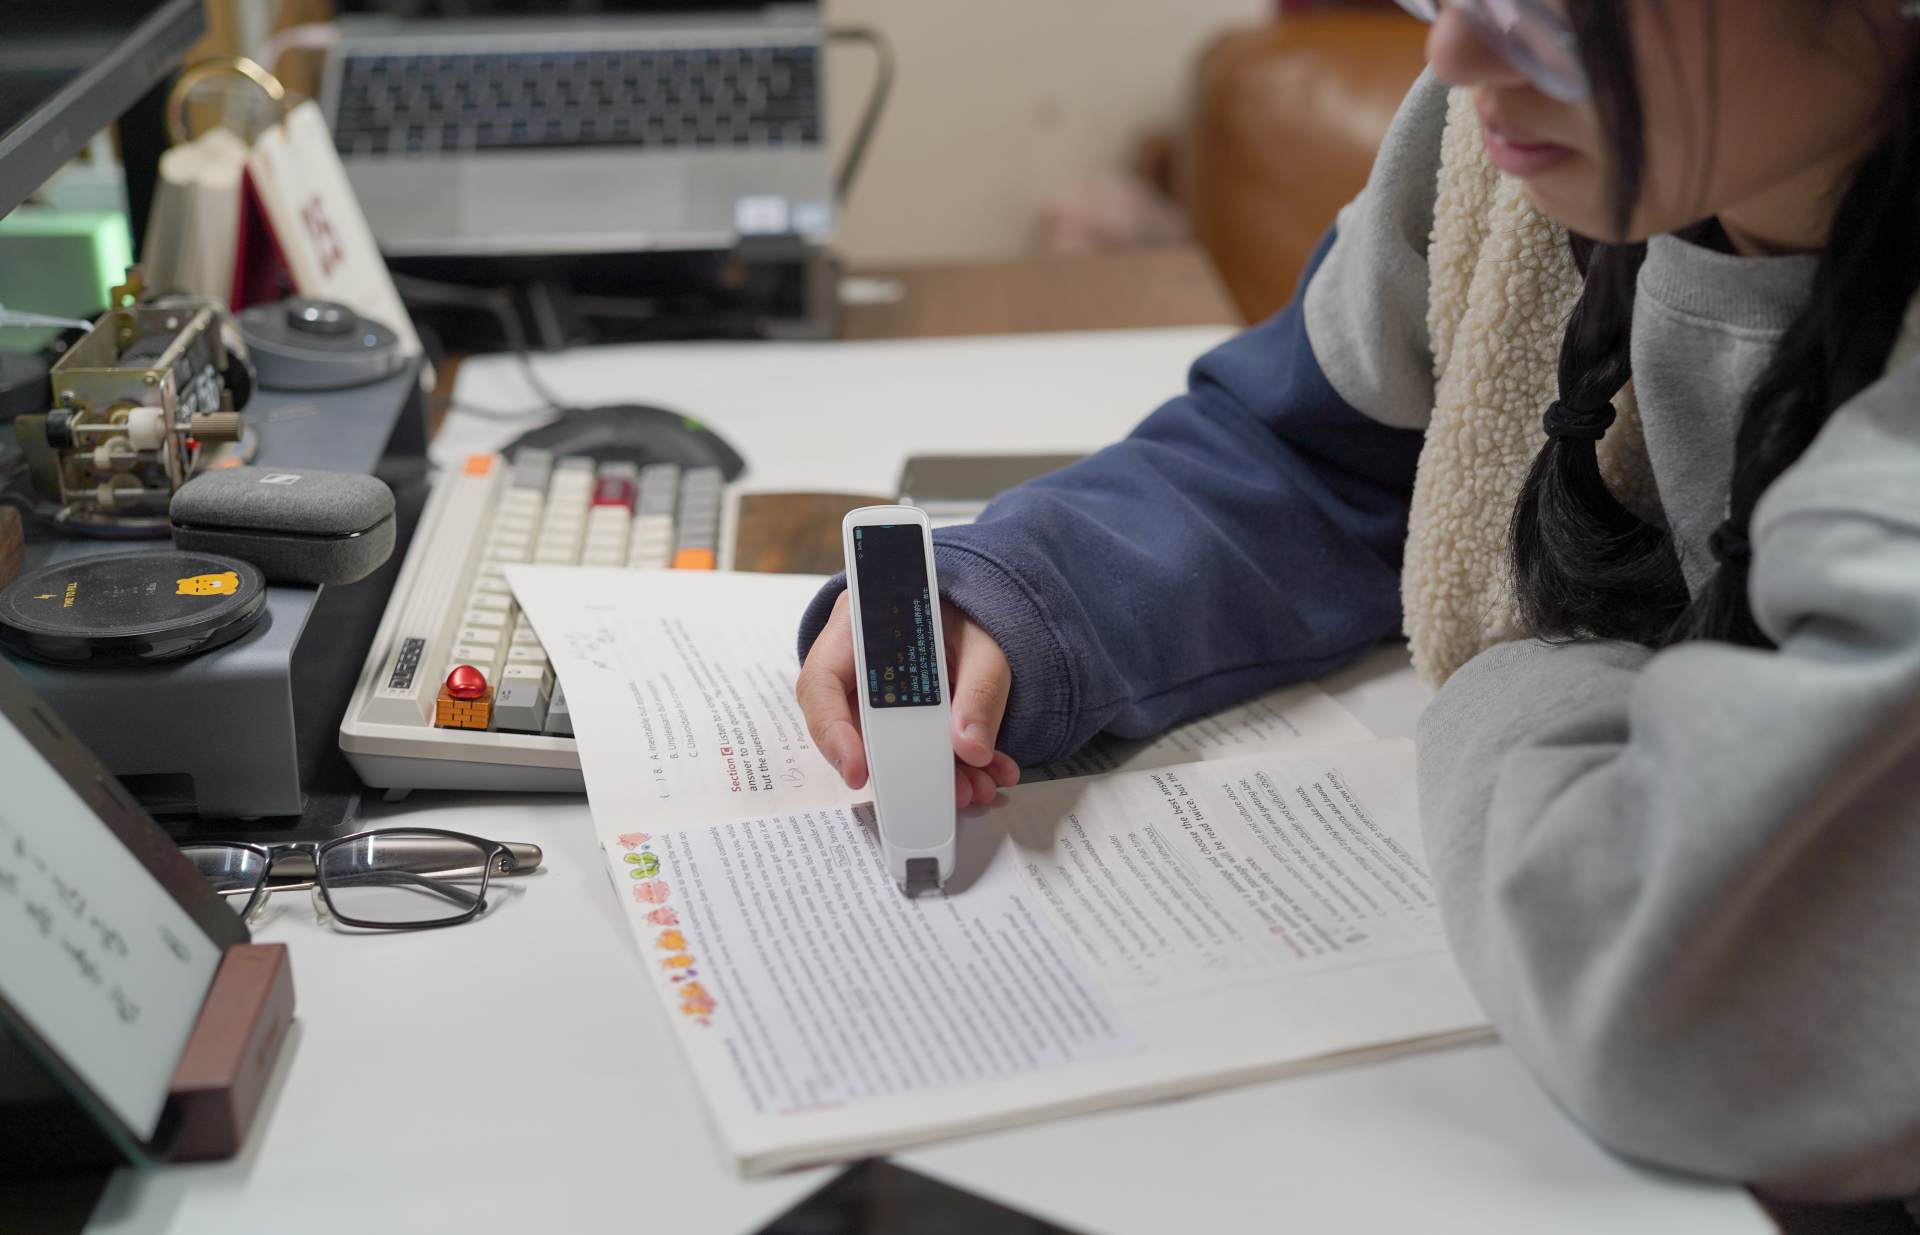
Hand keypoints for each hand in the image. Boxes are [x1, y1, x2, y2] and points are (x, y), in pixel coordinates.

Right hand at [796, 590, 1020, 806]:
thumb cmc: (966, 614)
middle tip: (951, 791)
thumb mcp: (983, 641)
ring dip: (935, 774)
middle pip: (857, 729)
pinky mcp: (899, 718)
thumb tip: (971, 749)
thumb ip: (981, 689)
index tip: (858, 773)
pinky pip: (914, 750)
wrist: (973, 611)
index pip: (821, 683)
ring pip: (888, 748)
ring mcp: (875, 697)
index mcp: (857, 628)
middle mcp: (855, 667)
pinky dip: (951, 767)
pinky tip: (984, 774)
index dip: (833, 732)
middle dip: (905, 769)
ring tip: (977, 786)